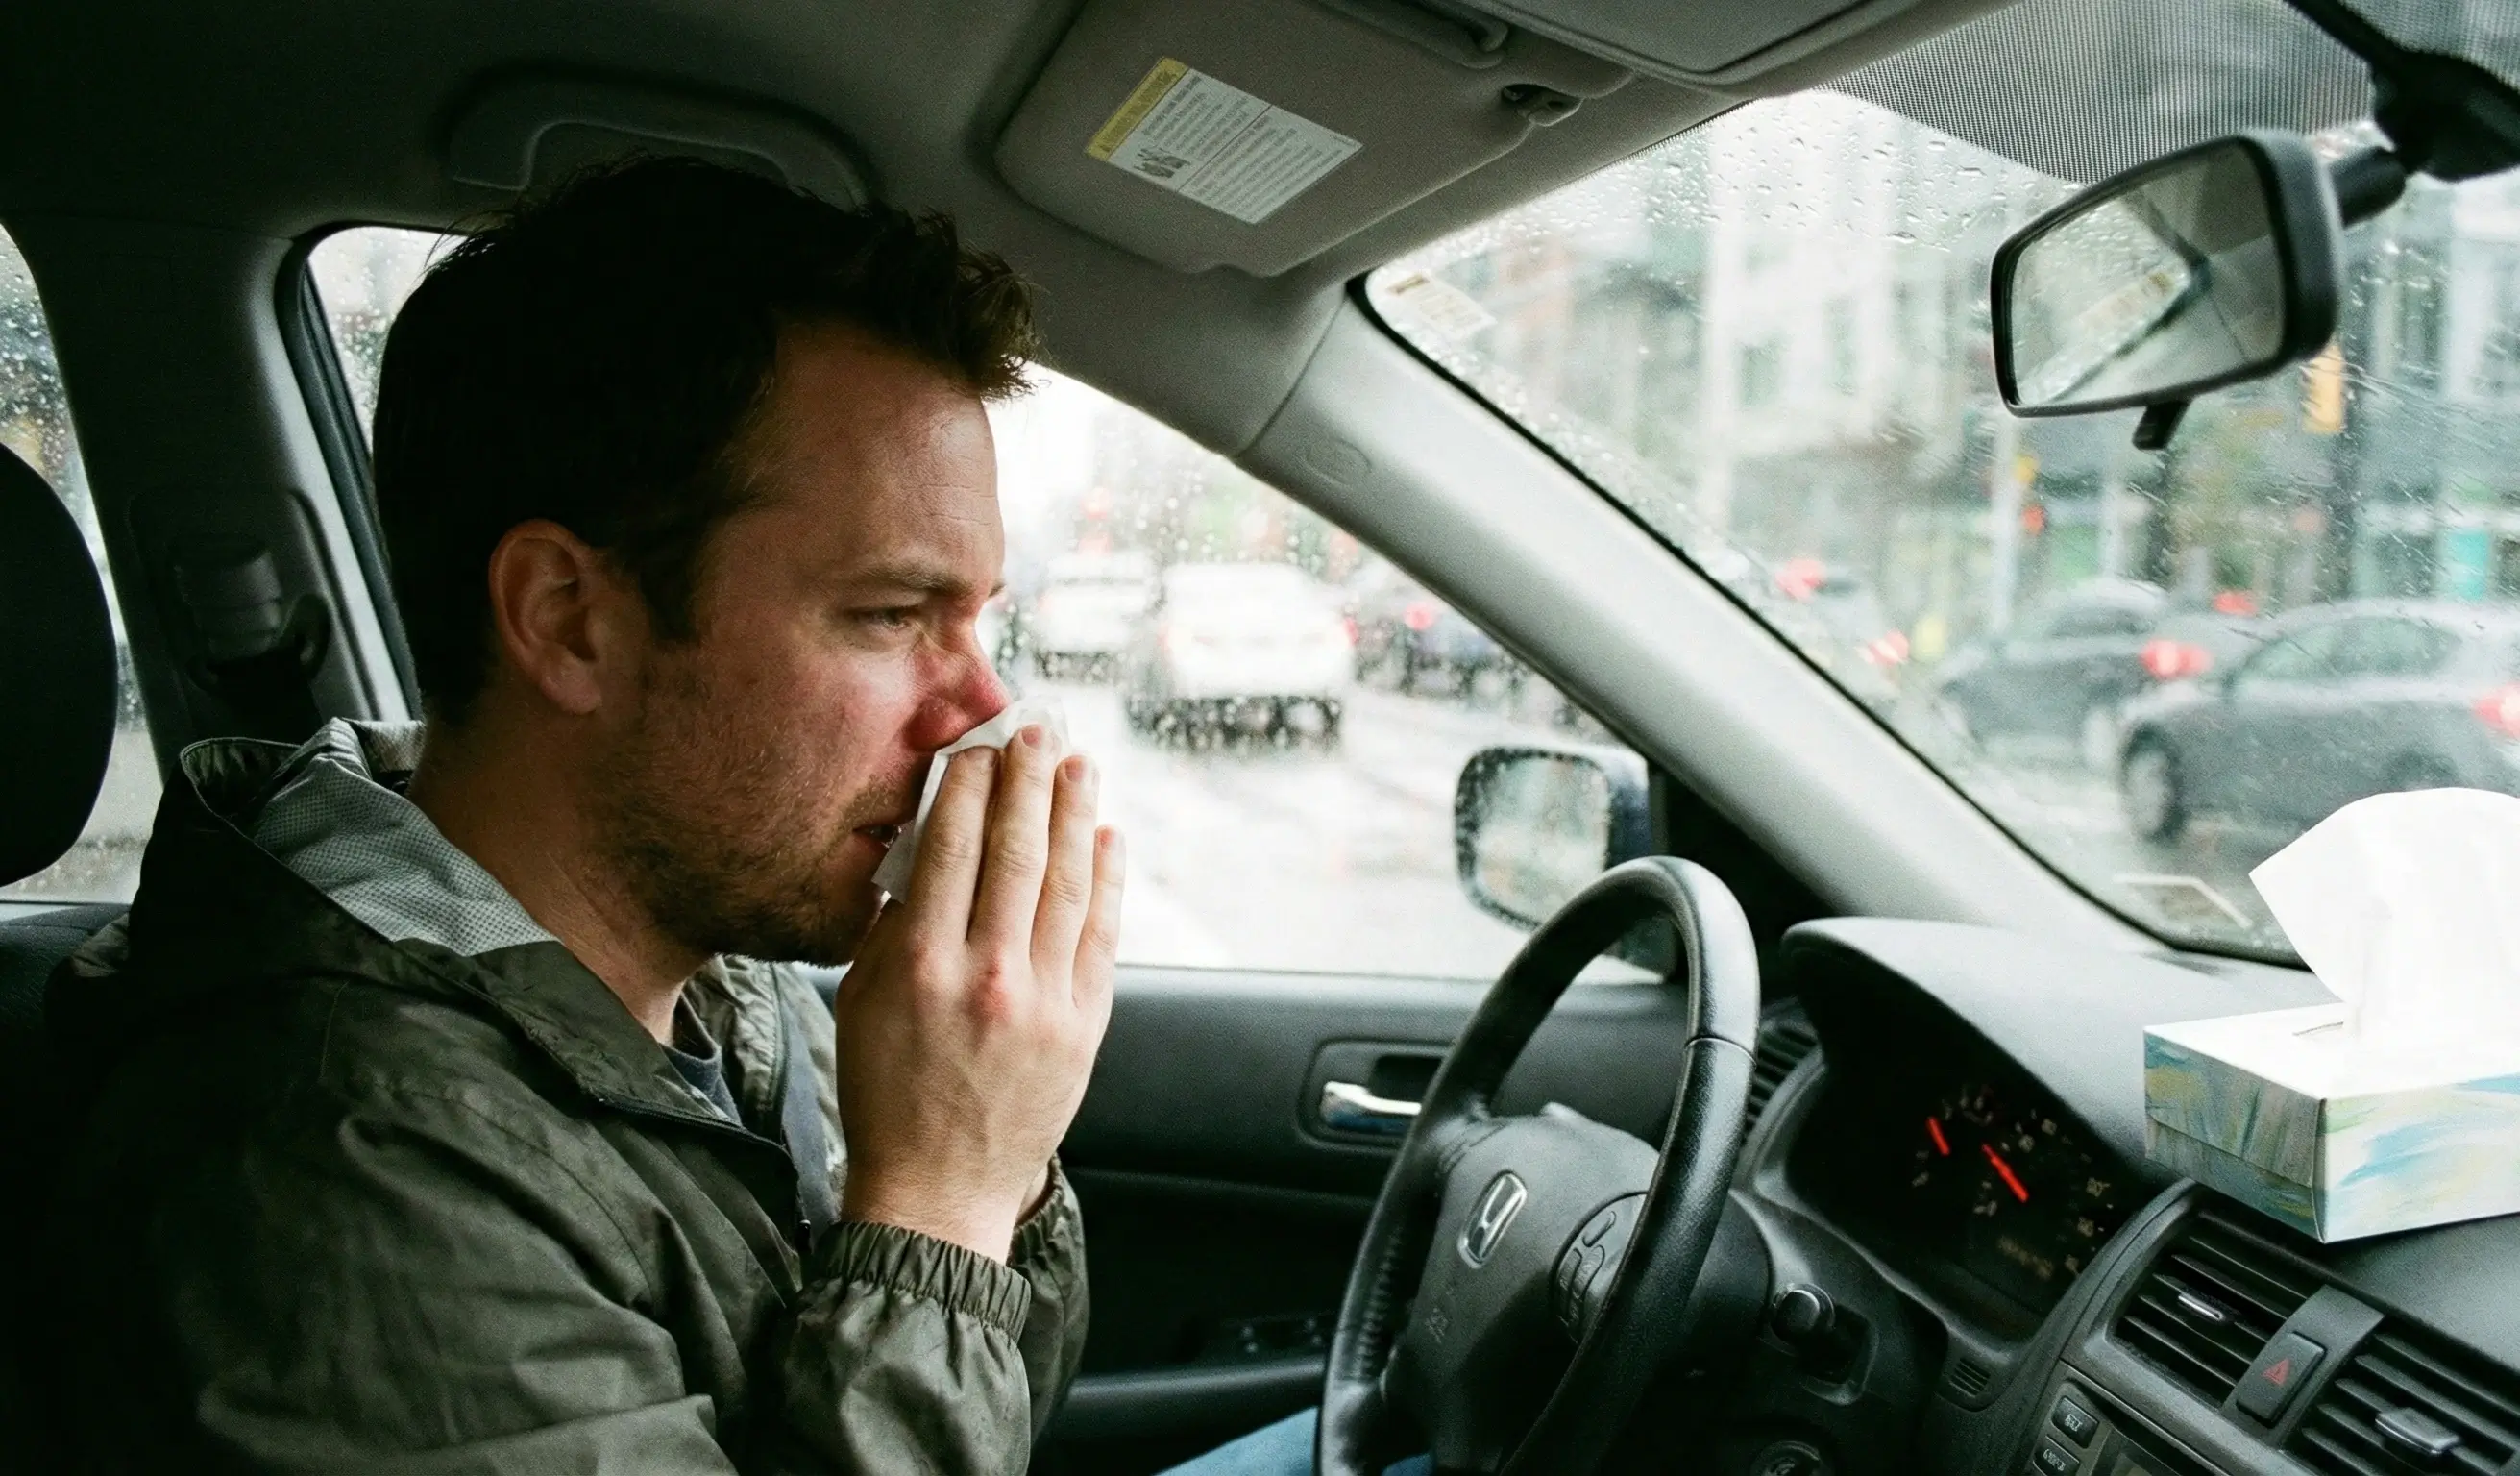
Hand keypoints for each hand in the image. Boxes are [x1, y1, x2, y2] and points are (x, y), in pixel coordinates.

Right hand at [835, 726, 1122, 1260]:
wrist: (938, 1190)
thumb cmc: (887, 1096)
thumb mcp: (861, 1004)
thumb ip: (895, 928)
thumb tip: (931, 852)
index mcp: (921, 968)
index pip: (953, 850)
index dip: (970, 789)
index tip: (977, 748)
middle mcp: (987, 978)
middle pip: (1018, 853)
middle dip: (1029, 782)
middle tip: (1038, 732)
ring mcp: (1043, 1001)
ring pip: (1067, 884)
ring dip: (1076, 816)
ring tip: (1079, 766)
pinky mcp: (1083, 1025)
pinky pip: (1100, 934)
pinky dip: (1105, 881)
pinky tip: (1107, 839)